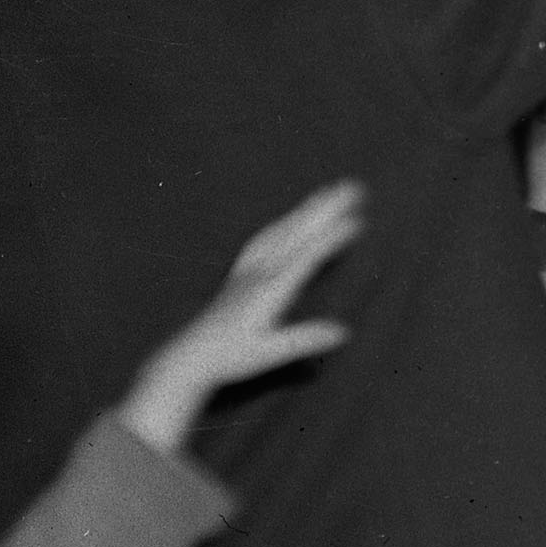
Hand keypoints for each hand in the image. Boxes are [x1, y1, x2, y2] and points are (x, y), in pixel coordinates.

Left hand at [117, 182, 359, 459]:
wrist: (188, 358)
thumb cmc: (229, 358)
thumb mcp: (268, 354)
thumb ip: (304, 339)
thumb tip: (343, 331)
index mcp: (268, 291)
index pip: (305, 258)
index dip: (330, 239)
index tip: (357, 221)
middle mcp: (257, 275)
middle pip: (295, 234)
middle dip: (324, 209)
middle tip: (352, 188)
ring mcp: (246, 273)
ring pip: (279, 232)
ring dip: (305, 211)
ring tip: (327, 192)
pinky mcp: (238, 276)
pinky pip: (262, 241)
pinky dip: (280, 225)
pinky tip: (287, 221)